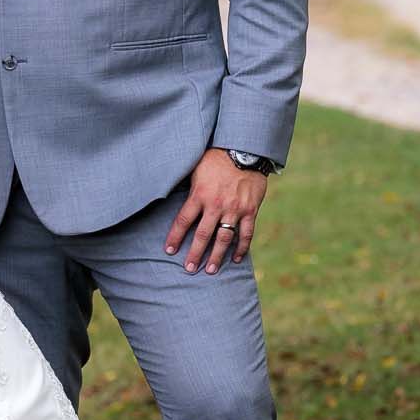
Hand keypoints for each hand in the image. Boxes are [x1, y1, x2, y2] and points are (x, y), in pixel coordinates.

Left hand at [165, 148, 267, 273]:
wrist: (245, 149)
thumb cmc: (216, 158)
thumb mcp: (195, 168)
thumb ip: (188, 186)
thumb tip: (169, 193)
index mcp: (200, 195)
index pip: (183, 221)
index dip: (175, 237)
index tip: (169, 251)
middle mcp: (216, 205)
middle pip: (203, 235)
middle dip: (195, 254)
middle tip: (189, 269)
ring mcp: (234, 209)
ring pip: (224, 238)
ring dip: (217, 256)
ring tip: (210, 270)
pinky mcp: (250, 210)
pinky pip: (246, 233)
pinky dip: (242, 247)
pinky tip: (236, 258)